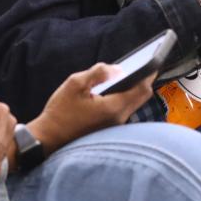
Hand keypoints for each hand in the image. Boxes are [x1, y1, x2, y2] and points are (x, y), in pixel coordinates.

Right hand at [26, 63, 155, 157]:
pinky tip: (113, 88)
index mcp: (113, 107)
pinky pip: (123, 110)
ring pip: (132, 104)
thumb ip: (98, 73)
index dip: (149, 74)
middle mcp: (118, 119)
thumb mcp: (75, 84)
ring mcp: (114, 126)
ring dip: (133, 89)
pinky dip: (123, 97)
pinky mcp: (108, 128)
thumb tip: (117, 68)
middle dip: (143, 80)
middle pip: (141, 97)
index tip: (152, 62)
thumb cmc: (60, 112)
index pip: (141, 89)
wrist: (48, 138)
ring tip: (127, 74)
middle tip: (141, 65)